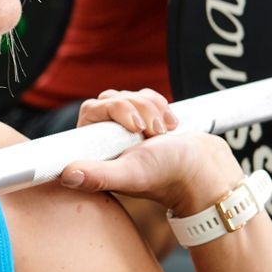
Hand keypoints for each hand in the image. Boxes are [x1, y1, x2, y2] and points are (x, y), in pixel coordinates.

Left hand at [57, 90, 244, 216]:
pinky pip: (144, 95)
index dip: (115, 111)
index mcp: (95, 152)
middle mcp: (106, 141)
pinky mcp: (144, 119)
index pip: (91, 110)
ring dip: (151, 109)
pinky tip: (170, 127)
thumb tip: (65, 175)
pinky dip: (160, 106)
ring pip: (129, 95)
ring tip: (163, 134)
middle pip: (111, 99)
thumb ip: (99, 176)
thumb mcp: (131, 173)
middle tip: (153, 132)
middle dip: (137, 109)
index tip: (137, 129)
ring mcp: (125, 129)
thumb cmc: (168, 175)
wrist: (206, 169)